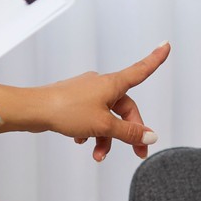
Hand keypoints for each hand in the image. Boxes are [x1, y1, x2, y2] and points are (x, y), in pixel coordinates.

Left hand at [45, 41, 170, 161]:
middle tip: (137, 153)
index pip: (140, 71)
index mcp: (112, 84)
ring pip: (106, 116)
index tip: (166, 45)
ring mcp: (87, 92)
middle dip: (129, 132)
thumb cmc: (67, 111)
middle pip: (125, 108)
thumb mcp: (103, 126)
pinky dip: (91, 131)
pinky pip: (91, 117)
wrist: (34, 110)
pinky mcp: (74, 101)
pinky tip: (81, 142)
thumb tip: (150, 136)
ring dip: (106, 137)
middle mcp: (101, 85)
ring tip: (98, 155)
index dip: (155, 60)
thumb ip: (128, 133)